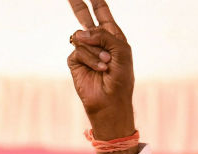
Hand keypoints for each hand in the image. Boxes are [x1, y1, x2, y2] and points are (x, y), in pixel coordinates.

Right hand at [67, 0, 134, 141]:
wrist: (112, 101)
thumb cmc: (122, 77)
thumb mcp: (121, 51)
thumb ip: (104, 34)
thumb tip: (81, 33)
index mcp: (112, 37)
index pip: (103, 14)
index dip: (97, 2)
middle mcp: (98, 42)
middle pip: (84, 17)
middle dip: (78, 5)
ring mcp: (86, 51)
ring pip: (82, 37)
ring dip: (96, 51)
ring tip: (106, 64)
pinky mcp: (75, 61)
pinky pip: (78, 50)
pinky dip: (90, 60)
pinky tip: (100, 69)